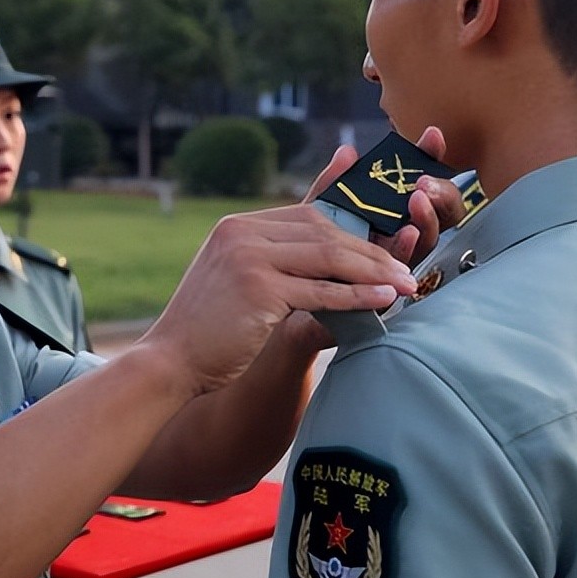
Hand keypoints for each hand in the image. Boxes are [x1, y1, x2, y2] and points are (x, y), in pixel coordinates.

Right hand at [143, 202, 417, 396]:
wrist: (171, 363)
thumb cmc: (208, 332)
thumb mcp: (234, 281)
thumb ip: (269, 262)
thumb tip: (325, 260)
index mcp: (236, 227)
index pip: (306, 214)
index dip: (351, 222)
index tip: (386, 226)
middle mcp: (241, 233)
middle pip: (322, 230)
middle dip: (369, 248)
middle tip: (405, 265)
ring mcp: (249, 258)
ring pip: (328, 256)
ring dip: (372, 270)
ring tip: (405, 282)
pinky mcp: (260, 289)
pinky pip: (321, 290)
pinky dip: (357, 295)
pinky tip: (383, 299)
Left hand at [305, 126, 461, 267]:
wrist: (295, 284)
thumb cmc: (309, 249)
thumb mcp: (318, 212)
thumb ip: (334, 184)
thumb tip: (347, 152)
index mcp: (394, 211)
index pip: (424, 180)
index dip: (431, 158)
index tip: (431, 136)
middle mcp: (403, 233)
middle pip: (442, 210)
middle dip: (443, 191)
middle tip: (426, 181)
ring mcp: (400, 257)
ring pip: (430, 235)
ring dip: (429, 215)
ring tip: (419, 198)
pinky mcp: (390, 281)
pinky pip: (406, 262)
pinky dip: (410, 245)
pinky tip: (409, 231)